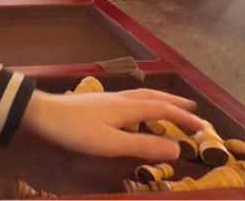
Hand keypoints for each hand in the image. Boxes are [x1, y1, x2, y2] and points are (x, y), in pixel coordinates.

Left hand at [19, 89, 203, 159]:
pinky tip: (134, 111)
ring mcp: (106, 99)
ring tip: (169, 107)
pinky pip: (129, 100)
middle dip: (175, 104)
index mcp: (127, 108)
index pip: (163, 110)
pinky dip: (142, 103)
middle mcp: (120, 99)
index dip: (184, 118)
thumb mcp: (111, 143)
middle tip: (193, 110)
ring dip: (159, 101)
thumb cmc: (74, 130)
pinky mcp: (96, 103)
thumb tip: (177, 148)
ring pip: (140, 96)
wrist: (41, 114)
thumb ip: (143, 145)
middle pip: (153, 98)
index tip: (203, 127)